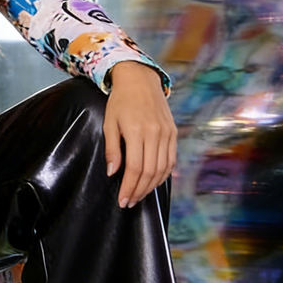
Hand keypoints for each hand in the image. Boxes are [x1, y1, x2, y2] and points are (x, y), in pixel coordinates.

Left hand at [103, 62, 175, 208]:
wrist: (140, 80)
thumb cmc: (120, 101)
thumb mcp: (109, 123)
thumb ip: (112, 149)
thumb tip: (113, 173)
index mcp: (137, 131)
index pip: (135, 168)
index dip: (129, 187)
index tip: (122, 200)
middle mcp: (155, 134)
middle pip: (150, 172)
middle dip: (139, 191)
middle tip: (129, 202)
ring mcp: (167, 133)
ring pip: (162, 169)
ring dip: (151, 186)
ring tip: (139, 196)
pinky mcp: (173, 133)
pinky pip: (171, 160)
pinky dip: (163, 175)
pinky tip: (152, 182)